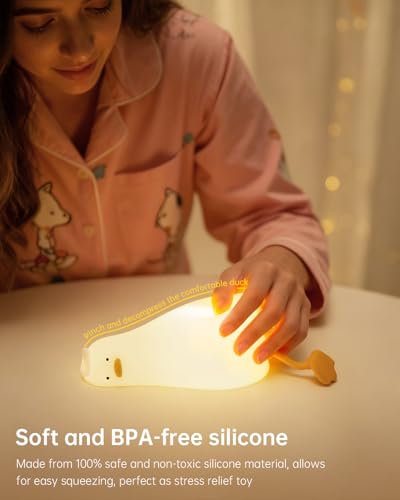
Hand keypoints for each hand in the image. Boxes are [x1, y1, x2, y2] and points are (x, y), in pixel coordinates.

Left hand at [212, 245, 311, 362]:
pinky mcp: (306, 307)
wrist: (282, 262)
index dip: (239, 315)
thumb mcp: (235, 272)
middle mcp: (285, 282)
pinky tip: (275, 353)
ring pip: (291, 324)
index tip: (224, 332)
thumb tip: (218, 310)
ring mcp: (298, 295)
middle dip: (254, 333)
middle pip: (274, 311)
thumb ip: (224, 289)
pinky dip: (290, 344)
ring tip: (256, 358)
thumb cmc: (254, 272)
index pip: (254, 295)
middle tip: (238, 350)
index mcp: (265, 271)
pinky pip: (302, 330)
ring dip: (273, 344)